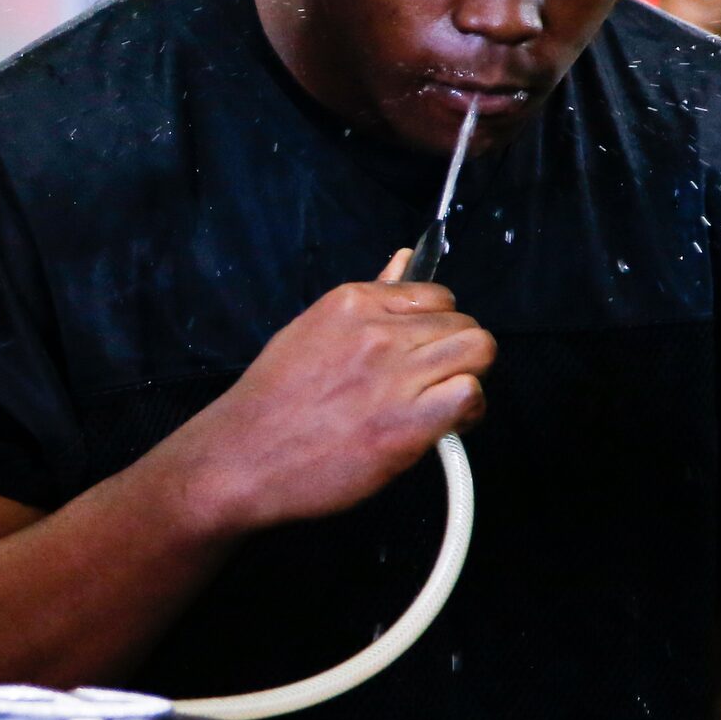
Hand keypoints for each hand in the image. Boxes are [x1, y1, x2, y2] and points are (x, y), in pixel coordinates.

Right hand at [161, 248, 492, 534]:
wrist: (242, 458)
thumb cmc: (271, 403)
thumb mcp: (311, 330)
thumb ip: (371, 299)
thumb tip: (406, 260)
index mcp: (353, 303)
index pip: (436, 296)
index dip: (436, 329)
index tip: (420, 355)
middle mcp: (378, 332)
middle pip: (464, 324)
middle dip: (457, 354)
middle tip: (433, 384)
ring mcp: (393, 376)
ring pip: (478, 351)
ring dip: (469, 378)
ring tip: (442, 404)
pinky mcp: (406, 423)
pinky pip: (470, 395)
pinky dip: (467, 412)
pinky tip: (444, 426)